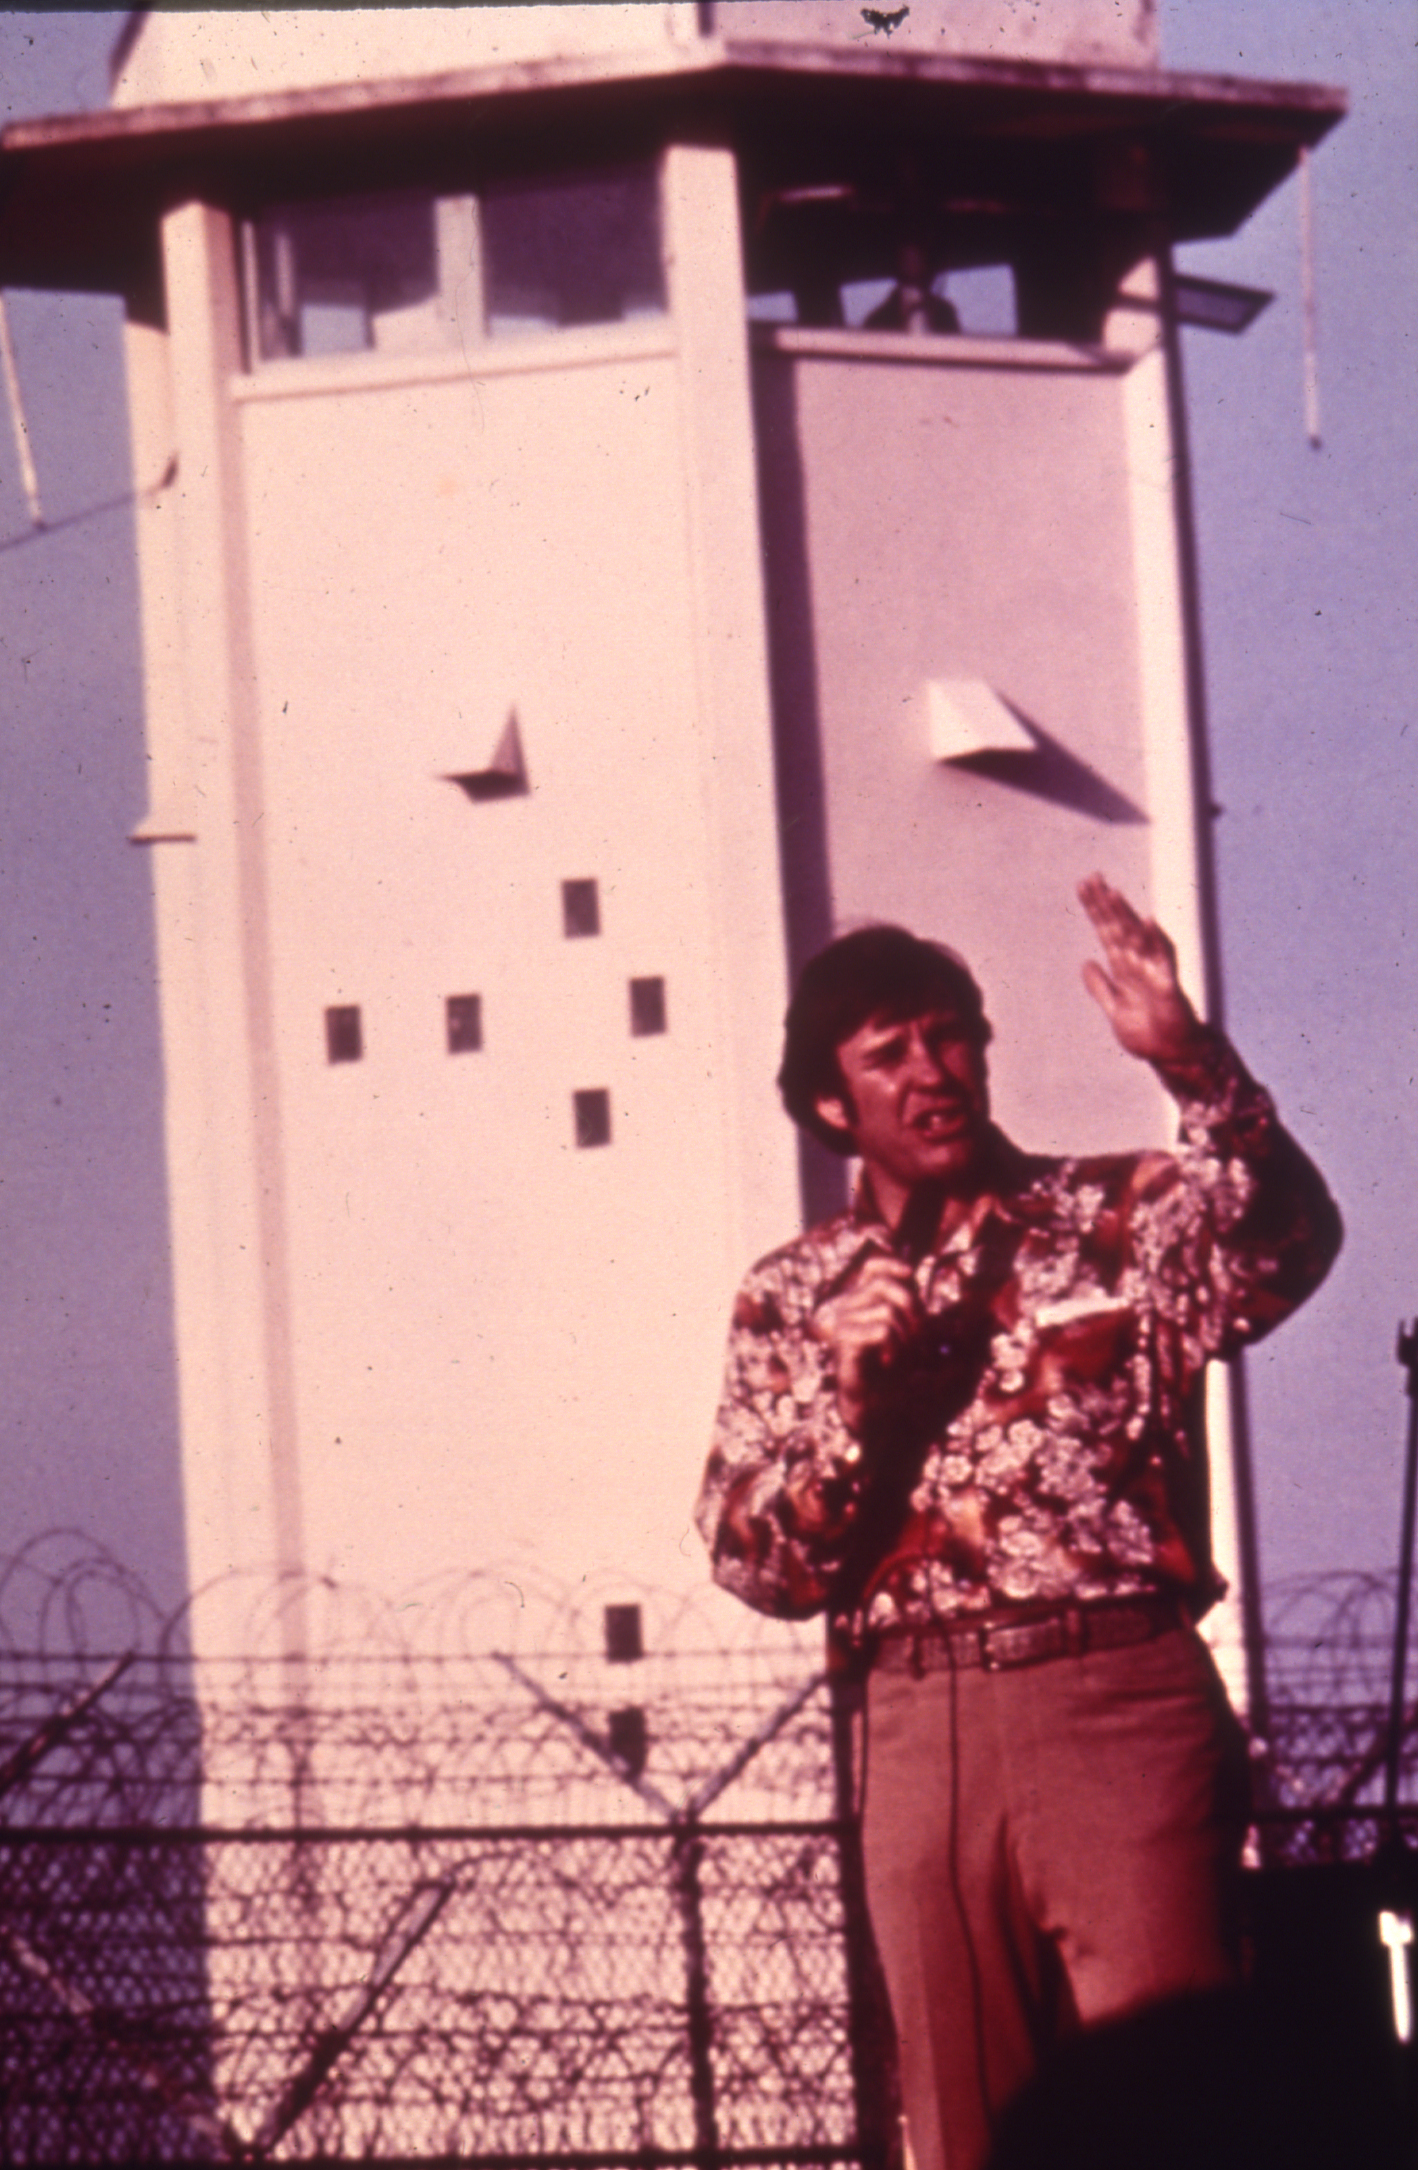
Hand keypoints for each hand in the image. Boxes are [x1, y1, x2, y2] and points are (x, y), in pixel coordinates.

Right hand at [813, 1254, 920, 1437]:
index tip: (912, 1275)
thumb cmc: (892, 1369)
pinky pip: (882, 1330)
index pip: (872, 1267)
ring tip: (907, 1356)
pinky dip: (897, 1347)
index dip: (892, 1264)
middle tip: (921, 1334)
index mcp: (862, 1301)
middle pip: (884, 1284)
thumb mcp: (910, 1336)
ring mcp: (844, 1324)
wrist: (872, 1406)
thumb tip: (931, 1292)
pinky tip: (891, 1362)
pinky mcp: (845, 1343)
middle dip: (913, 1306)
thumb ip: (916, 1313)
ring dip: (908, 1335)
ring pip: (887, 1309)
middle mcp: (848, 1307)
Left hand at [1077, 874, 1204, 1064]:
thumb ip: (1101, 987)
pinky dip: (1152, 941)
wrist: (1172, 1056)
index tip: (1084, 886)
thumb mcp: (1115, 1009)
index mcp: (1124, 969)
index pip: (1106, 932)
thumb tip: (1087, 964)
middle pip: (1117, 928)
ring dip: (1123, 915)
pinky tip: (1145, 921)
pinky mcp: (1167, 986)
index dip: (1095, 910)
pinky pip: (1160, 960)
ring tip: (1110, 892)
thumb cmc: (1148, 1033)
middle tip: (1090, 878)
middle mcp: (1137, 965)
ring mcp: (1152, 972)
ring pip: (1135, 938)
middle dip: (1103, 904)